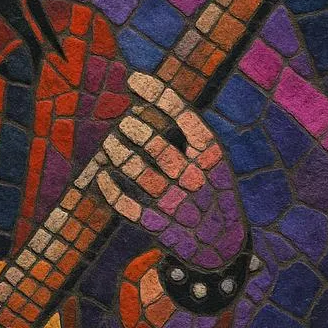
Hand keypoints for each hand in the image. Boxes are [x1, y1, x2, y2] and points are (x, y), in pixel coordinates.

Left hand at [95, 72, 245, 269]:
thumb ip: (185, 136)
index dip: (157, 94)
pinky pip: (124, 204)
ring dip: (116, 151)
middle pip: (154, 144)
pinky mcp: (158, 225)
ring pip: (135, 170)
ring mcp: (176, 203)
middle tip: (124, 124)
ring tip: (111, 143)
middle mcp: (195, 177)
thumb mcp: (213, 162)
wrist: (225, 247)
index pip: (184, 115)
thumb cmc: (212, 192)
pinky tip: (102, 176)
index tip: (133, 80)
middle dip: (131, 127)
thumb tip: (140, 104)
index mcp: (212, 156)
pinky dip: (108, 187)